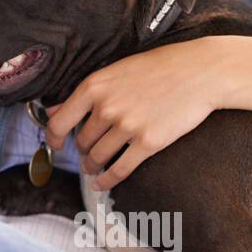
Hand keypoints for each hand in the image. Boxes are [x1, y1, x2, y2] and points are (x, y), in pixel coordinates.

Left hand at [44, 38, 225, 190]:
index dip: (52, 139)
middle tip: (87, 151)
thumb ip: (83, 95)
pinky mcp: (148, 142)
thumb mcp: (114, 72)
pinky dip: (106, 181)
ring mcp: (127, 126)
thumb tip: (53, 112)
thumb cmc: (157, 68)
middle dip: (82, 150)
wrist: (199, 72)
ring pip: (97, 158)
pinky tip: (101, 184)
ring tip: (93, 166)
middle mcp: (106, 108)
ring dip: (92, 166)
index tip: (55, 146)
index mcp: (93, 87)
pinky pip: (119, 170)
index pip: (58, 123)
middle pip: (81, 142)